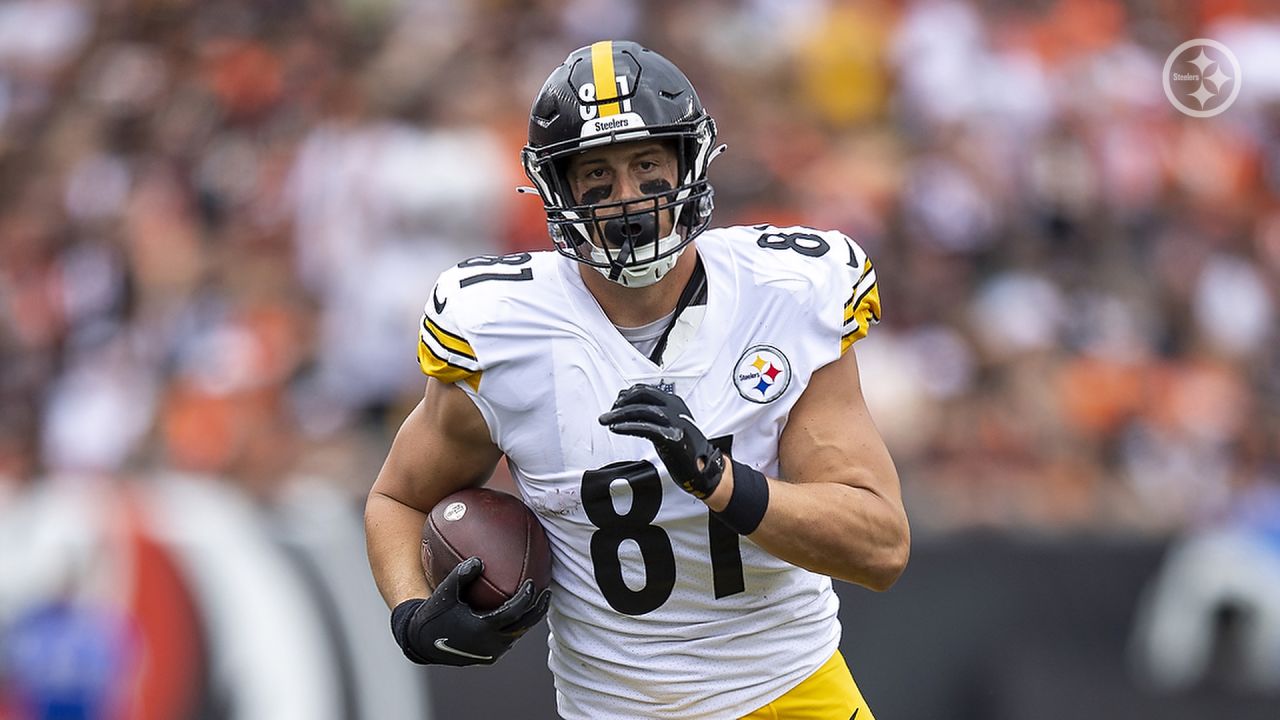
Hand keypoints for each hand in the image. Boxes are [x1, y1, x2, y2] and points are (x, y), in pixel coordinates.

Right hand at [391, 557, 549, 666]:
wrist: (421, 643)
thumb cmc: (434, 614)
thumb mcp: (445, 592)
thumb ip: (462, 575)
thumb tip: (480, 560)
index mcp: (483, 629)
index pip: (514, 612)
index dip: (527, 598)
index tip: (533, 583)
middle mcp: (491, 644)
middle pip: (524, 626)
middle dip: (538, 609)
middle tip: (547, 593)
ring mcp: (491, 653)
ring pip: (518, 635)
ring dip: (530, 619)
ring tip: (538, 602)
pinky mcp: (489, 657)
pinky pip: (509, 640)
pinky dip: (517, 627)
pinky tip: (520, 614)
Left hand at [599, 384, 724, 498]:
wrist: (705, 469)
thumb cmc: (685, 448)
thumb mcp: (670, 425)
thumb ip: (653, 416)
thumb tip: (626, 409)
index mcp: (674, 402)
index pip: (645, 389)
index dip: (626, 395)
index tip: (614, 406)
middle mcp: (675, 408)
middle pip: (642, 395)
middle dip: (620, 403)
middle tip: (607, 414)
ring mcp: (675, 422)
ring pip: (642, 410)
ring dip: (619, 414)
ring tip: (605, 421)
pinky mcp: (673, 438)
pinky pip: (646, 428)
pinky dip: (628, 426)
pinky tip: (616, 428)